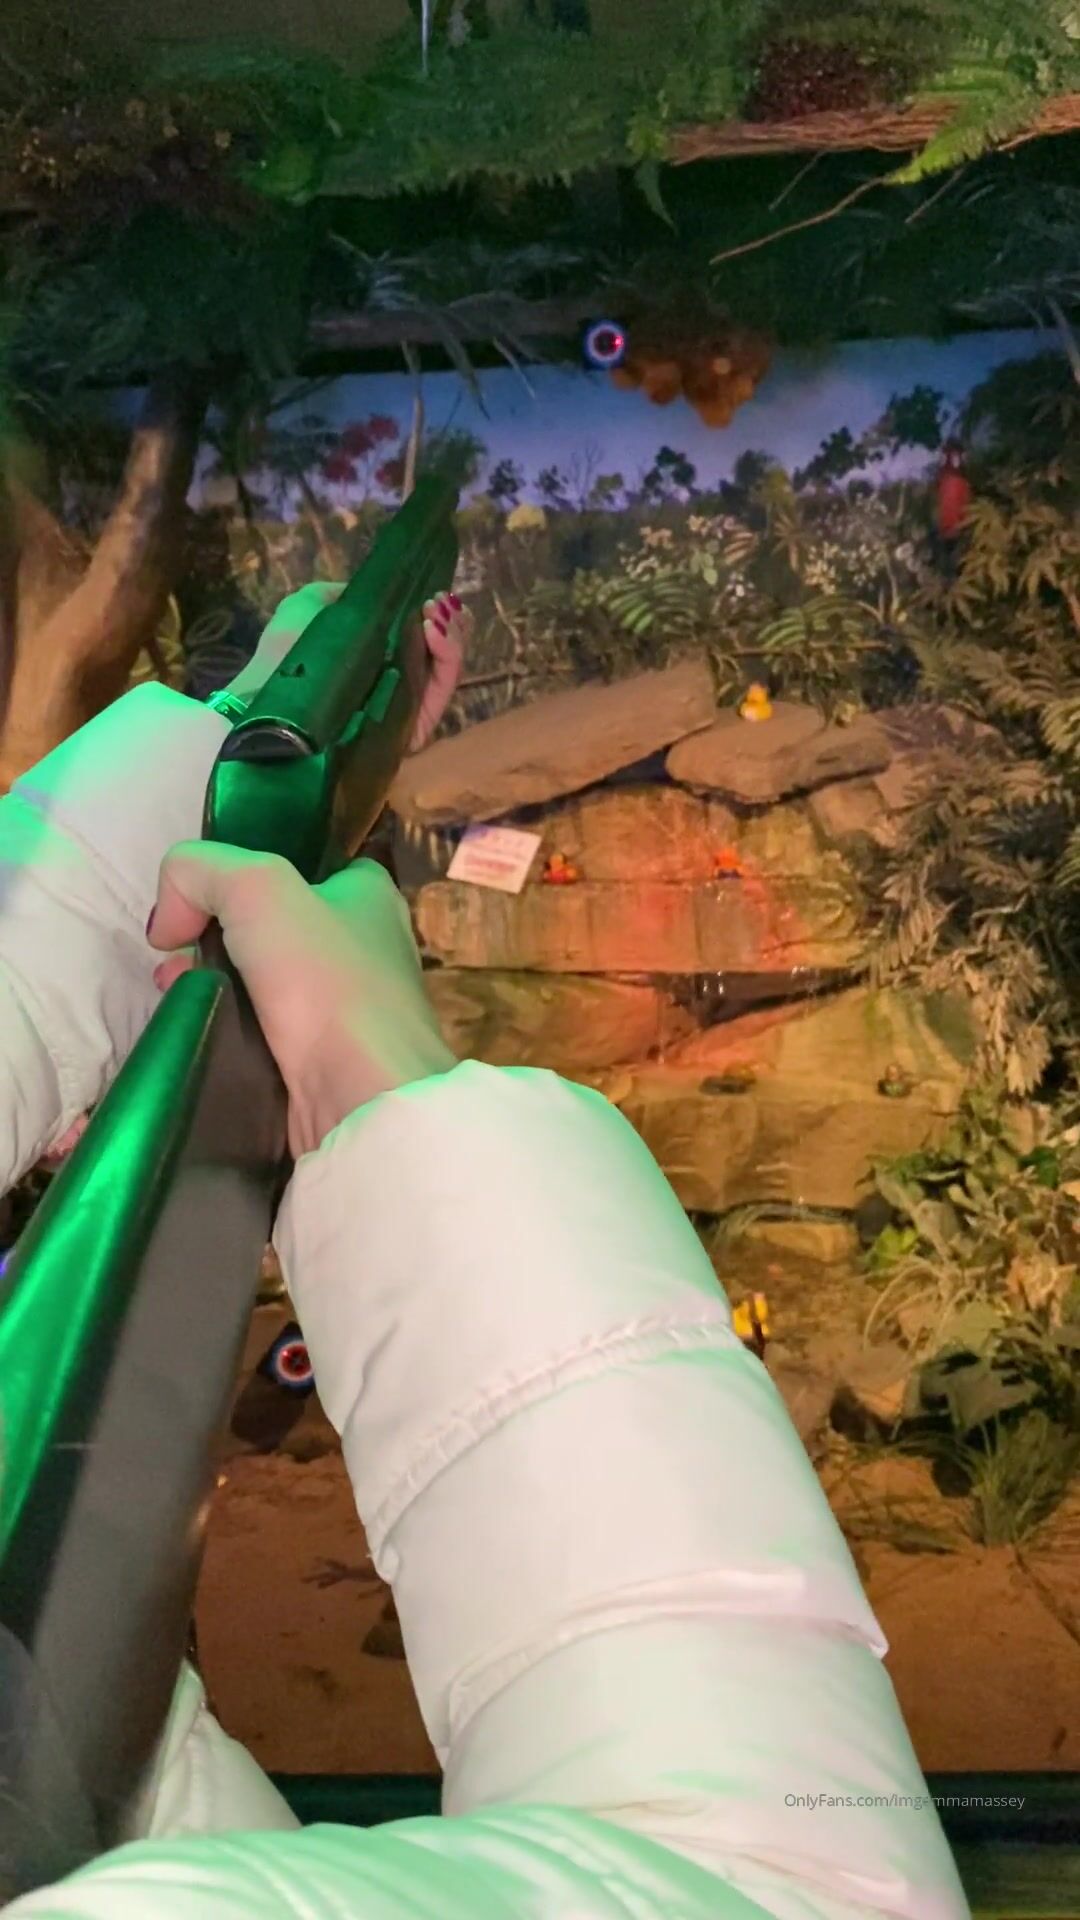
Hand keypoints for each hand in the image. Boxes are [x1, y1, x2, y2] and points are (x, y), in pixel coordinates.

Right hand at [148, 848, 454, 1156]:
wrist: (360, 1097)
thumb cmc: (323, 979)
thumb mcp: (256, 887)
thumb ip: (198, 872)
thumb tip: (168, 922)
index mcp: (368, 896)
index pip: (297, 867)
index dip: (237, 877)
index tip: (196, 904)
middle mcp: (363, 947)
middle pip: (265, 927)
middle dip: (206, 936)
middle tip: (173, 955)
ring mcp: (345, 1009)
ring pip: (256, 981)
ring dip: (206, 982)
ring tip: (174, 992)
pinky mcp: (322, 1061)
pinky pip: (260, 1031)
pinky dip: (222, 1027)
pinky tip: (196, 1029)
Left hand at [223, 585, 469, 751]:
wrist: (272, 704)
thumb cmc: (285, 655)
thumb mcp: (307, 606)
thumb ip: (342, 593)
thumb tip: (376, 589)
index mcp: (373, 656)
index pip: (417, 632)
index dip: (430, 609)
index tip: (428, 590)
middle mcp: (394, 683)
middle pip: (439, 649)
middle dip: (449, 619)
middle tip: (436, 599)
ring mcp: (407, 708)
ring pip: (447, 667)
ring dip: (451, 632)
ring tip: (435, 610)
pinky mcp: (415, 729)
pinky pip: (442, 690)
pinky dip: (447, 655)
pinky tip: (434, 630)